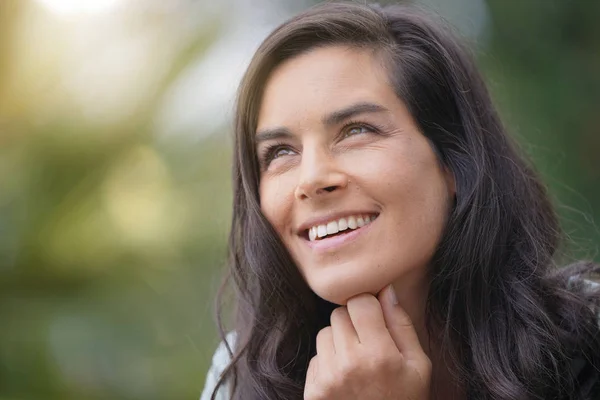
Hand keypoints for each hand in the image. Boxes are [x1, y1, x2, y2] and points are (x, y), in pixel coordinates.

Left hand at [304, 285, 430, 399]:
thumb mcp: (419, 366)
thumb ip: (402, 325)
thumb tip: (387, 289)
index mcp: (380, 355)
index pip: (359, 301)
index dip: (369, 307)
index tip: (375, 319)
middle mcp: (350, 364)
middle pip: (339, 314)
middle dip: (353, 322)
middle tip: (369, 344)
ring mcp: (328, 379)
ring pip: (325, 333)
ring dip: (339, 342)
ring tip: (357, 364)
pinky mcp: (314, 392)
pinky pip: (316, 358)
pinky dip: (328, 363)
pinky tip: (345, 380)